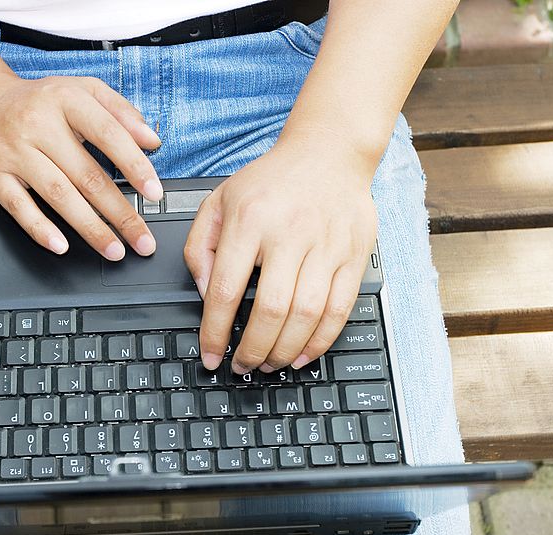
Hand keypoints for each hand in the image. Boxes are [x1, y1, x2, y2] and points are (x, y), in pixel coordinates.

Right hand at [0, 73, 162, 259]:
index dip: (134, 165)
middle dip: (119, 212)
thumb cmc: (36, 103)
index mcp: (65, 100)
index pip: (108, 133)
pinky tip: (61, 245)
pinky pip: (19, 207)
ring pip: (58, 195)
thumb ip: (120, 112)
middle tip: (142, 238)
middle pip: (87, 175)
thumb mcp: (80, 91)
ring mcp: (14, 152)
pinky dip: (40, 229)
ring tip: (113, 249)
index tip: (154, 193)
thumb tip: (152, 140)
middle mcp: (38, 124)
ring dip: (89, 228)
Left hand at [184, 137, 377, 372]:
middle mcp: (289, 233)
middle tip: (242, 365)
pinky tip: (303, 354)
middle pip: (270, 309)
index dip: (215, 332)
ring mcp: (326, 245)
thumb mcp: (218, 202)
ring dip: (285, 350)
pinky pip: (340, 309)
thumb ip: (199, 247)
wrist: (329, 151)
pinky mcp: (354, 255)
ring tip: (269, 363)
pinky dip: (320, 341)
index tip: (210, 355)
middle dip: (253, 349)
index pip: (226, 289)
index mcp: (249, 220)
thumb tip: (206, 295)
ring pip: (307, 315)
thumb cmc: (270, 182)